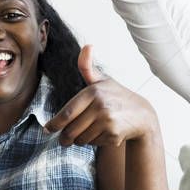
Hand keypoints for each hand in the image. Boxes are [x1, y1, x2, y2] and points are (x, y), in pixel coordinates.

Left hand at [44, 45, 159, 146]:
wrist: (142, 115)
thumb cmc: (116, 97)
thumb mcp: (102, 81)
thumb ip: (87, 67)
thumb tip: (88, 46)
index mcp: (93, 91)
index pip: (68, 112)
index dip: (55, 123)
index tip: (47, 130)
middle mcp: (100, 105)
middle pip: (71, 129)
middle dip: (64, 138)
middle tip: (62, 141)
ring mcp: (107, 120)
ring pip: (81, 138)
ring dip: (79, 140)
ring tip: (83, 135)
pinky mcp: (114, 134)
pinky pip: (93, 143)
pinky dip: (93, 143)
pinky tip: (100, 135)